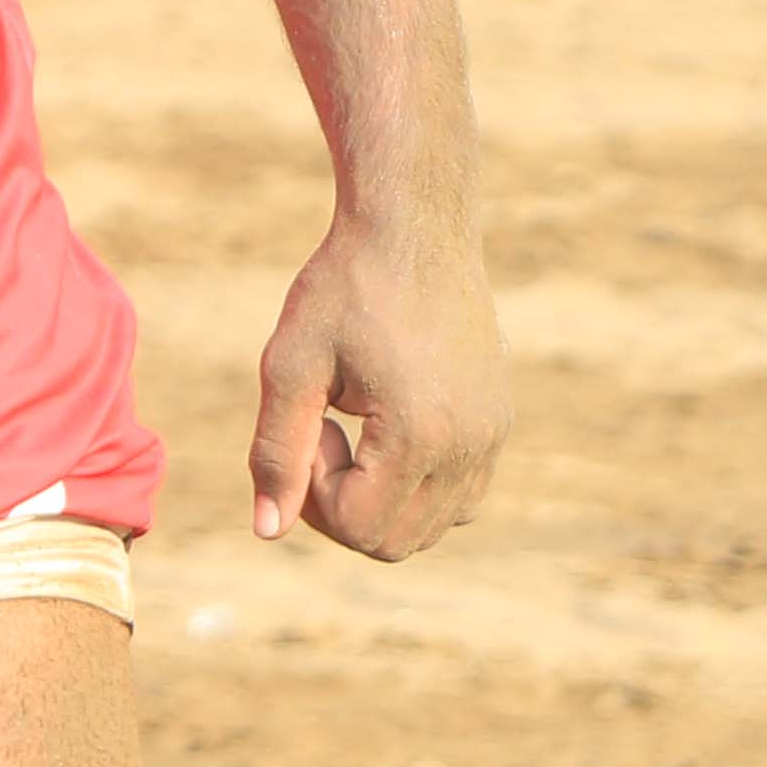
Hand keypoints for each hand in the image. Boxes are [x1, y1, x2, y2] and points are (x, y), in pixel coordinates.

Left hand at [247, 212, 507, 558]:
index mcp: (419, 435)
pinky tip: (387, 423)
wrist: (415, 224)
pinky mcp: (499, 421)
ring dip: (382, 499)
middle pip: (396, 542)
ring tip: (357, 425)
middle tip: (325, 431)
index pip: (359, 529)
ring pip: (432, 527)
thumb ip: (276, 452)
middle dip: (344, 505)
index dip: (315, 495)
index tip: (312, 428)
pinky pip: (461, 495)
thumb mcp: (291, 364)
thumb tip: (267, 532)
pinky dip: (418, 485)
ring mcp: (493, 436)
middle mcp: (469, 446)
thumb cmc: (345, 285)